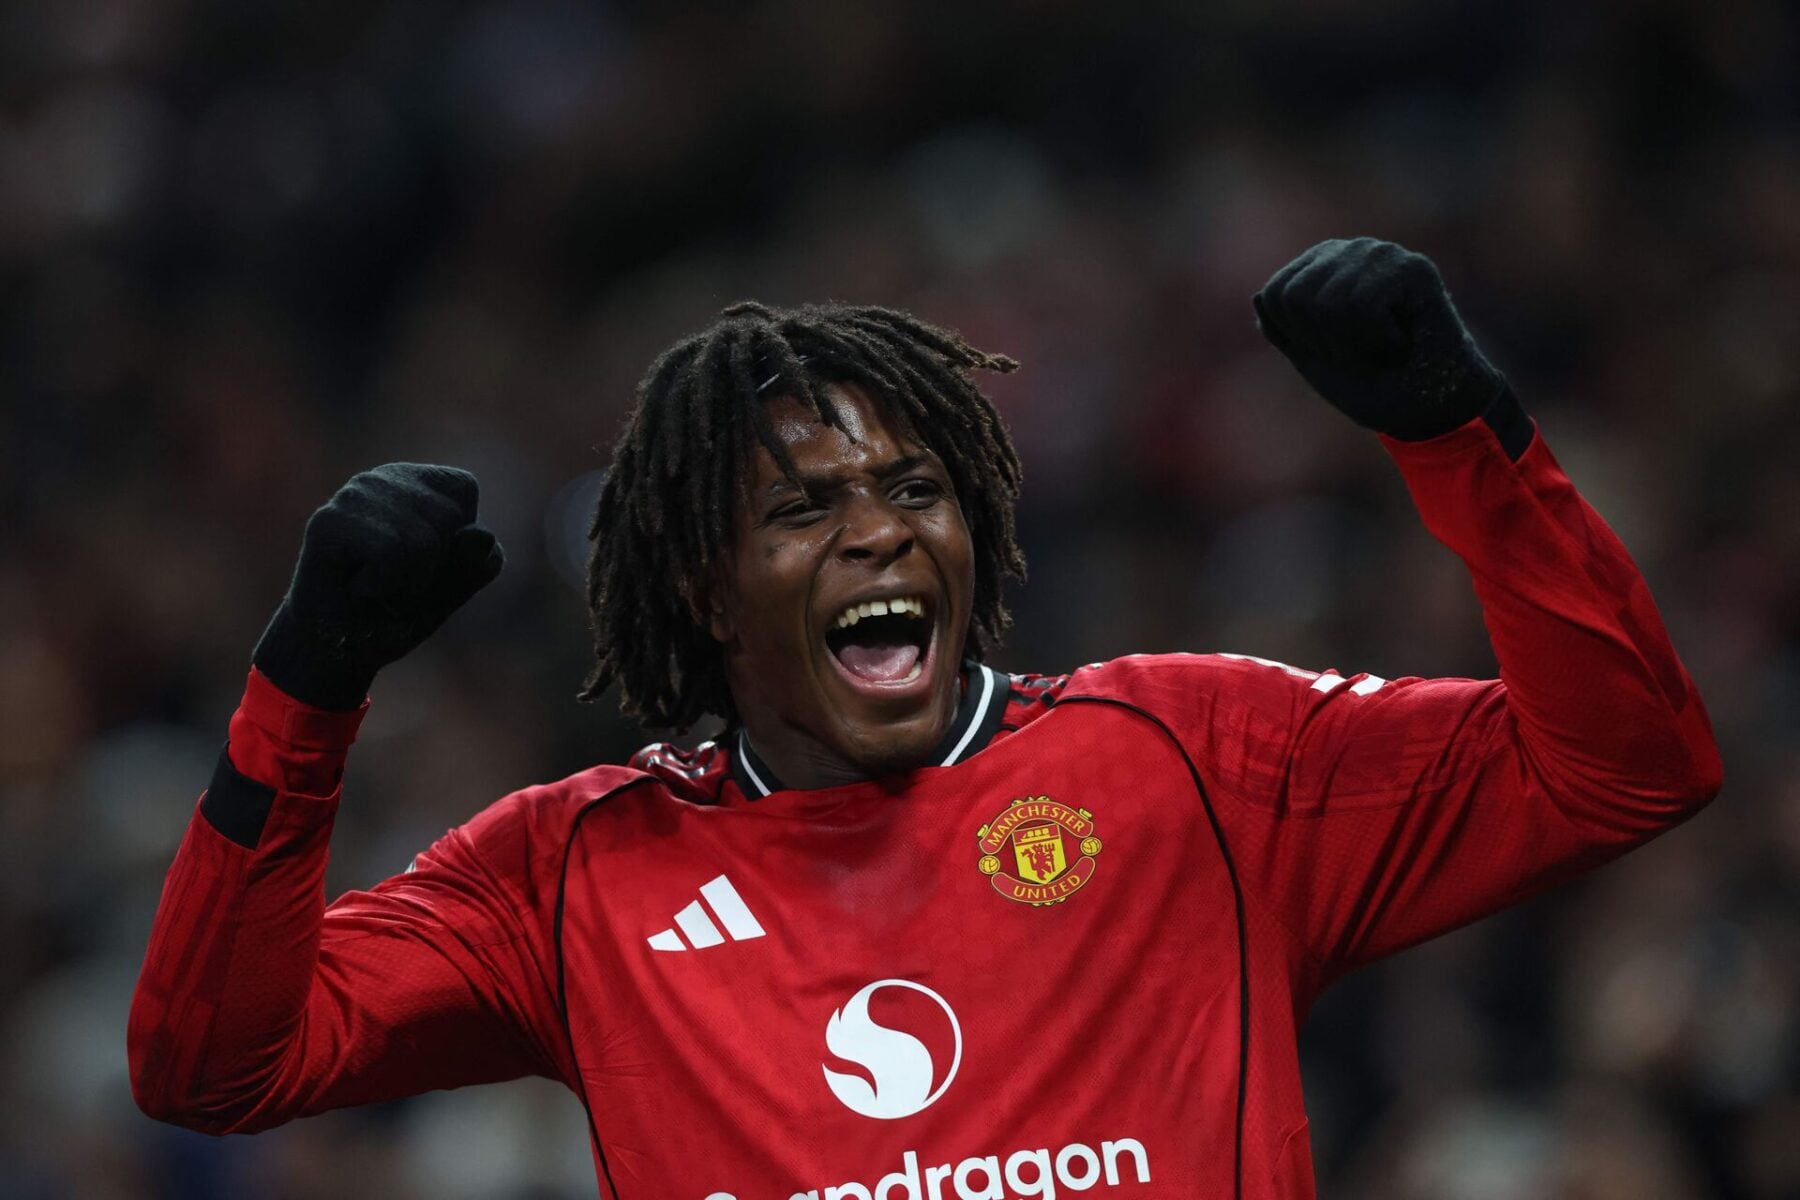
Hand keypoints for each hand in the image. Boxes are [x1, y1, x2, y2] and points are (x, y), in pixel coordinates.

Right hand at [252, 464, 504, 709]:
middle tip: (396, 582)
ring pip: (421, 540)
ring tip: (377, 587)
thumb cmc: (396, 613)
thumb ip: (477, 562)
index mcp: (416, 481)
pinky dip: (384, 586)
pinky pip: (390, 552)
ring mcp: (352, 497)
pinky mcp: (329, 521)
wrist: (336, 650)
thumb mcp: (453, 590)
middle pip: (448, 518)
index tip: (422, 563)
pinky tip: (359, 589)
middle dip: (432, 568)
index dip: (456, 542)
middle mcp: (383, 478)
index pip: (464, 489)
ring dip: (407, 583)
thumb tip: (481, 534)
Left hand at [1253, 237, 1508, 440]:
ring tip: (1383, 347)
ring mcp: (1381, 254)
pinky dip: (1377, 339)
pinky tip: (1401, 341)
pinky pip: (1362, 305)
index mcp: (1319, 267)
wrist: (1430, 408)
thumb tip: (1259, 295)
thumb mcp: (1314, 358)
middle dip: (1324, 342)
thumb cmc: (1373, 384)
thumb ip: (1283, 328)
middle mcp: (1348, 250)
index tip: (1334, 352)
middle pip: (1296, 297)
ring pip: (1328, 302)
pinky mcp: (1412, 267)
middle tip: (1361, 353)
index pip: (1272, 294)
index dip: (1297, 339)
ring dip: (1353, 344)